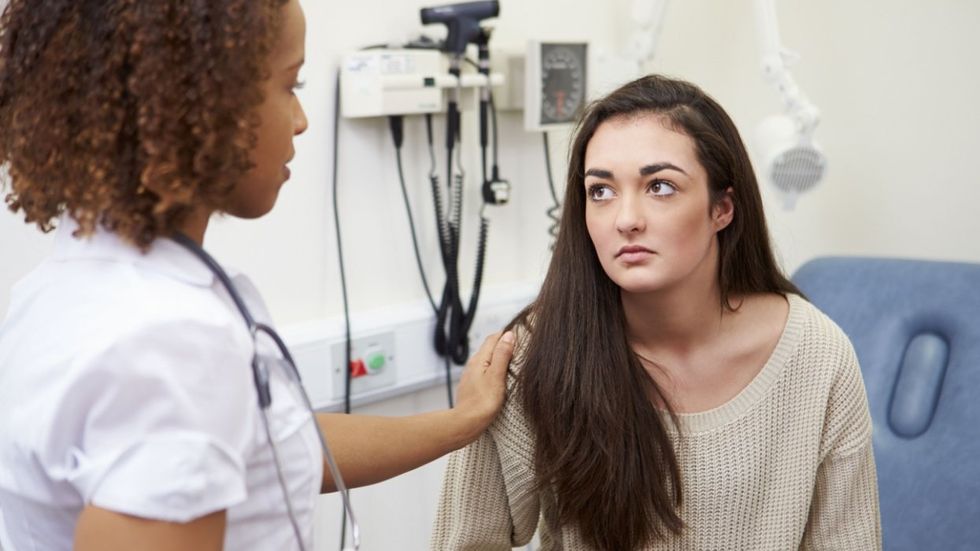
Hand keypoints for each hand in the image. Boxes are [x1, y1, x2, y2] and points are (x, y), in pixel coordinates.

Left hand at [450, 331, 515, 445]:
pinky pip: (484, 371)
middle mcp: (473, 364)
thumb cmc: (482, 402)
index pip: (493, 338)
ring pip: (486, 360)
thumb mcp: (497, 376)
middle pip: (489, 347)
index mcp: (479, 359)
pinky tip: (500, 376)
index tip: (520, 333)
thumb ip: (502, 354)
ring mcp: (471, 375)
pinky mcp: (472, 386)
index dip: (506, 333)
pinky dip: (493, 369)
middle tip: (520, 344)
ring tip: (513, 359)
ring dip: (499, 357)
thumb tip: (508, 335)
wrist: (466, 423)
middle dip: (503, 343)